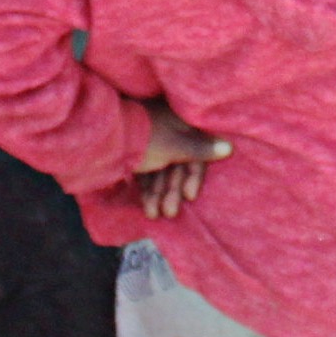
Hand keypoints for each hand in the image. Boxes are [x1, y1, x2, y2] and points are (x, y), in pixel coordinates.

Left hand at [134, 99, 231, 220]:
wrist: (105, 135)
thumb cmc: (147, 137)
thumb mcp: (176, 146)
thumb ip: (201, 149)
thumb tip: (229, 147)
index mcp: (181, 123)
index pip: (197, 152)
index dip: (194, 176)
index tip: (190, 196)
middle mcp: (169, 130)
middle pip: (177, 165)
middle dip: (172, 191)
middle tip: (169, 213)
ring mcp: (151, 141)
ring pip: (161, 171)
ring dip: (159, 194)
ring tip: (153, 214)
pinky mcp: (137, 152)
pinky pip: (148, 172)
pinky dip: (148, 188)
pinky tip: (146, 206)